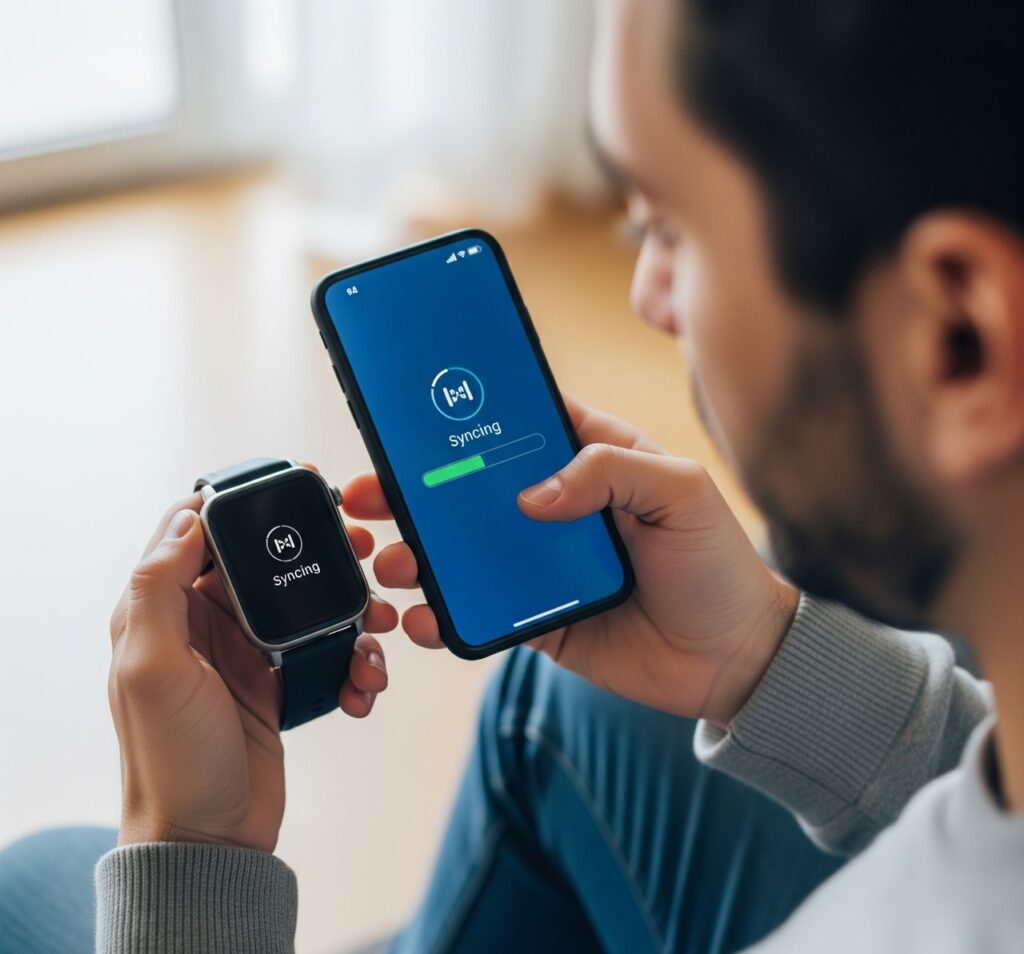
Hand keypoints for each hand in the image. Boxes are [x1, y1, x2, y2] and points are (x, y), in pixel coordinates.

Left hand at [108, 494, 396, 851]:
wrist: (211, 837)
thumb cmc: (172, 758)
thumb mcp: (152, 668)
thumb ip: (158, 588)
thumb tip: (188, 518)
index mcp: (162, 609)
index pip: (196, 530)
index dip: (241, 502)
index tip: (293, 485)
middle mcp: (203, 622)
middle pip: (267, 559)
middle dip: (317, 551)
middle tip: (361, 547)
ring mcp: (246, 651)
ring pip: (307, 601)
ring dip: (349, 607)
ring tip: (380, 621)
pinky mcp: (279, 681)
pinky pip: (326, 649)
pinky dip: (352, 658)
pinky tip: (364, 679)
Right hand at [343, 398, 796, 727]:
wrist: (734, 658)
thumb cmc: (718, 564)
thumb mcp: (681, 493)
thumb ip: (610, 471)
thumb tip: (530, 496)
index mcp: (591, 460)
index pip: (518, 425)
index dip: (469, 418)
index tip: (416, 416)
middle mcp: (558, 506)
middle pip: (472, 488)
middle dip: (415, 489)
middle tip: (369, 494)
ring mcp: (541, 564)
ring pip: (465, 550)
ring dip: (418, 553)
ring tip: (389, 562)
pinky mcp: (536, 617)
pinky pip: (479, 610)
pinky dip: (444, 612)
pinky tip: (423, 616)